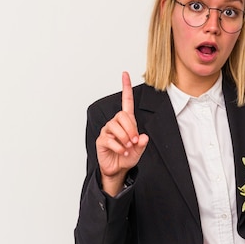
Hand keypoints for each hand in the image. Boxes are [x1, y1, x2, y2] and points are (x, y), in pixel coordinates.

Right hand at [95, 71, 148, 195]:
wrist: (118, 169)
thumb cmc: (128, 156)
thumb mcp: (139, 150)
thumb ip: (142, 143)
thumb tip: (142, 137)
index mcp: (126, 122)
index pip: (126, 101)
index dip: (126, 88)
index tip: (125, 74)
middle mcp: (116, 123)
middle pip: (122, 116)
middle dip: (131, 129)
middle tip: (134, 141)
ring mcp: (108, 131)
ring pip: (116, 127)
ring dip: (125, 138)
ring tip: (128, 147)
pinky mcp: (101, 140)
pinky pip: (110, 139)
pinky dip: (119, 147)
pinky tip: (122, 151)